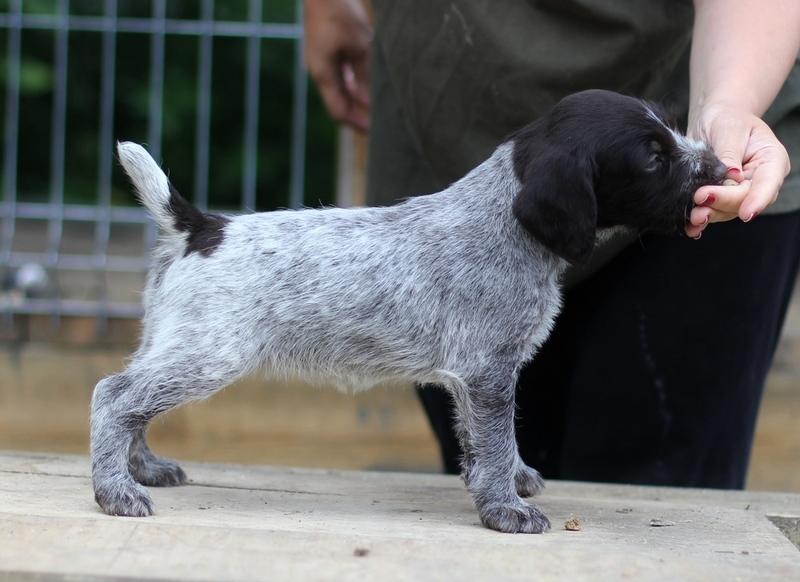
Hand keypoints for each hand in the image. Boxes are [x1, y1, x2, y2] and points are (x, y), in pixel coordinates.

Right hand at [304, 0, 371, 131]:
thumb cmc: (340, 14)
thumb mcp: (359, 46)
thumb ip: (367, 76)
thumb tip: (374, 102)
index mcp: (323, 74)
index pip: (339, 111)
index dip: (357, 124)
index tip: (376, 133)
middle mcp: (321, 72)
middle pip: (341, 103)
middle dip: (360, 114)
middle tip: (381, 124)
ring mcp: (323, 62)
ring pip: (344, 89)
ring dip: (361, 97)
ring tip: (380, 105)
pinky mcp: (329, 52)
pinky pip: (344, 74)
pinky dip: (358, 81)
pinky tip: (372, 83)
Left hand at [685, 102, 790, 238]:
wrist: (712, 120)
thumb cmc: (727, 118)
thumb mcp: (729, 128)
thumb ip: (730, 153)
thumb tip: (732, 177)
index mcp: (771, 161)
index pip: (768, 184)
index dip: (757, 200)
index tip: (746, 214)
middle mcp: (758, 181)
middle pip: (745, 200)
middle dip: (723, 203)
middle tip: (700, 199)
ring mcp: (739, 191)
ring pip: (728, 211)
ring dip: (710, 215)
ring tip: (693, 216)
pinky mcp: (721, 197)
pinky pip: (713, 212)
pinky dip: (702, 221)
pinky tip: (691, 228)